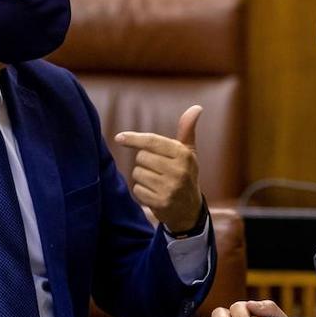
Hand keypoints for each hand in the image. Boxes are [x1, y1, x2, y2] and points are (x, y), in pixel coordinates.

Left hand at [114, 105, 204, 233]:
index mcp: (184, 154)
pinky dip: (142, 191)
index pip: (153, 142)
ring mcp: (170, 188)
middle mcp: (178, 171)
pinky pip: (137, 189)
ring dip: (142, 177)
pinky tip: (154, 193)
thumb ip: (187, 129)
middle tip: (158, 169)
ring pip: (137, 173)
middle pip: (142, 157)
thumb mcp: (188, 152)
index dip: (134, 138)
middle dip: (145, 162)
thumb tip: (196, 107)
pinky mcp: (160, 202)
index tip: (119, 137)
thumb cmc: (185, 173)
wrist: (189, 209)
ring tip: (157, 181)